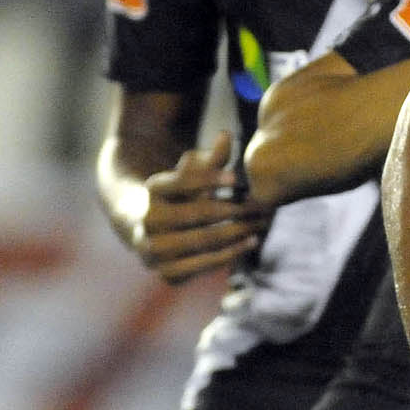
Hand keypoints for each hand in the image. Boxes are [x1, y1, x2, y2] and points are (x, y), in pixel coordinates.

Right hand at [127, 131, 271, 282]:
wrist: (153, 229)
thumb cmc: (183, 194)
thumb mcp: (193, 172)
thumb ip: (211, 158)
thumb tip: (226, 136)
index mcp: (153, 189)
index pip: (182, 181)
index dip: (209, 178)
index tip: (236, 178)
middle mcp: (148, 221)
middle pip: (196, 214)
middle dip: (233, 209)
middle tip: (261, 206)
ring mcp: (154, 250)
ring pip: (202, 240)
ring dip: (236, 232)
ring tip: (261, 224)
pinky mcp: (166, 273)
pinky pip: (202, 265)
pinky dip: (229, 254)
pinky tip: (251, 242)